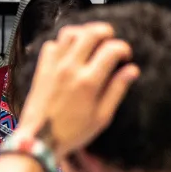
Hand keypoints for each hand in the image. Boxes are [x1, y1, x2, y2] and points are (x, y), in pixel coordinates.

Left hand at [15, 22, 139, 156]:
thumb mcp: (102, 116)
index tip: (124, 57)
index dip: (123, 48)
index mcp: (88, 81)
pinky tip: (68, 53)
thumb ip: (117, 90)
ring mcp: (53, 67)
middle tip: (109, 41)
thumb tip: (131, 70)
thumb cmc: (72, 132)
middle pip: (90, 33)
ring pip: (68, 33)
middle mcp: (70, 69)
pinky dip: (61, 43)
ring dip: (82, 33)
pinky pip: (50, 45)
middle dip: (105, 32)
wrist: (38, 139)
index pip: (111, 49)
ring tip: (90, 42)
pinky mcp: (40, 69)